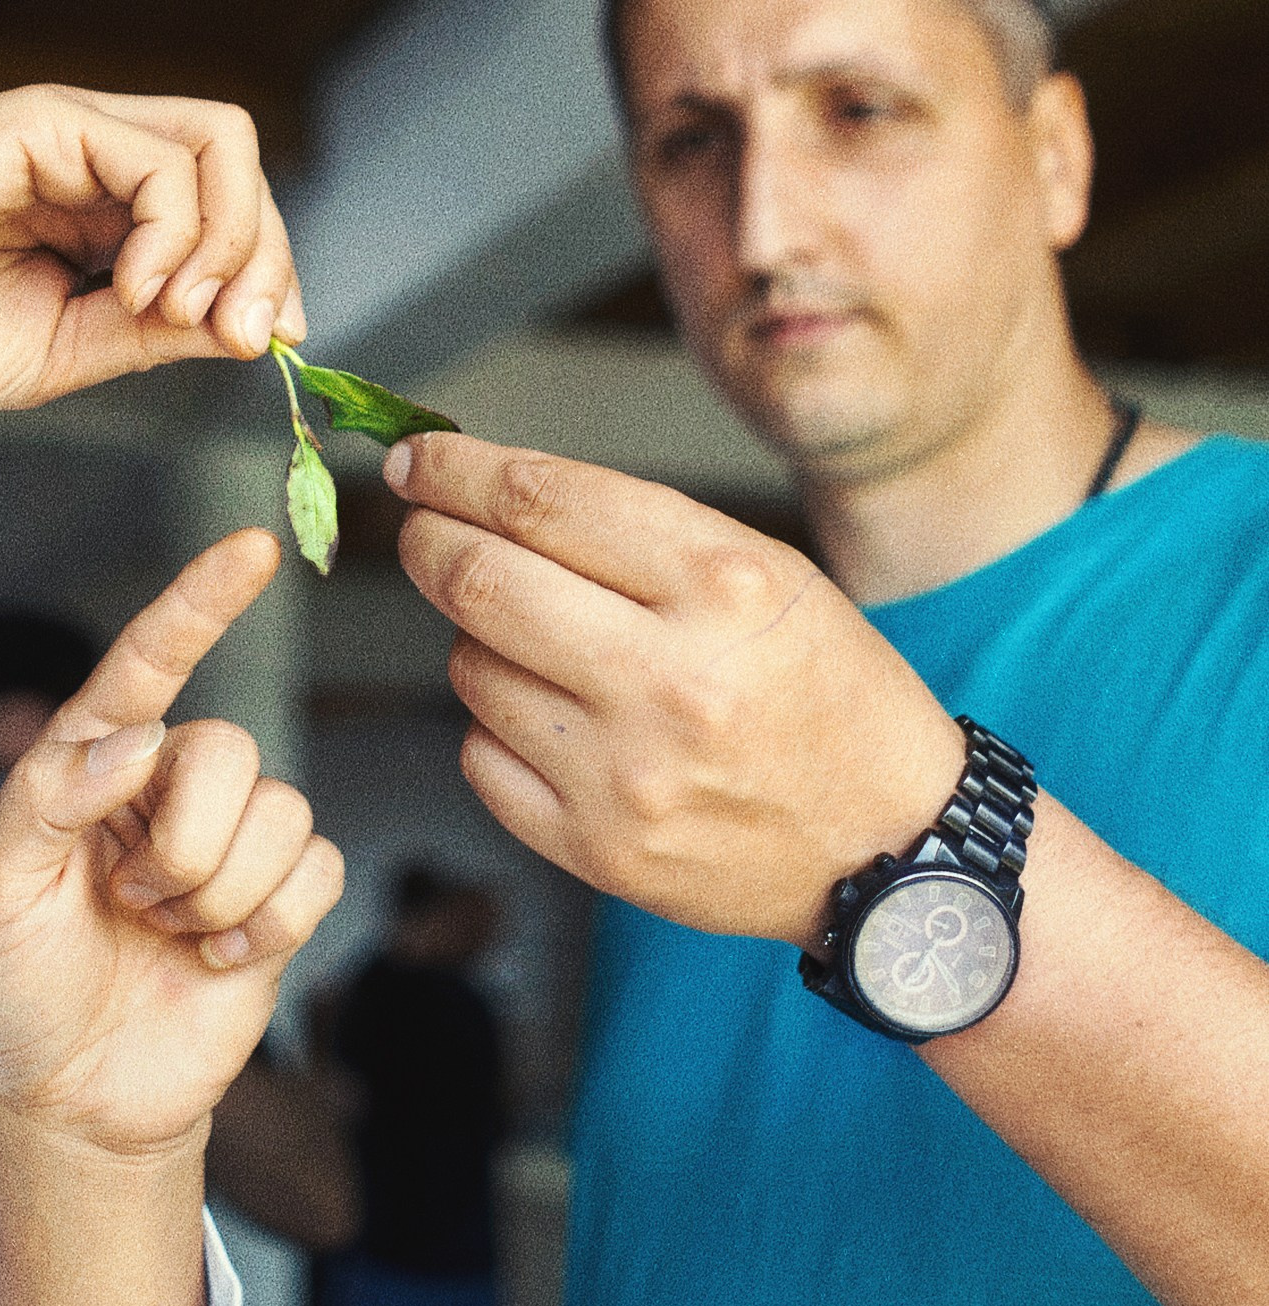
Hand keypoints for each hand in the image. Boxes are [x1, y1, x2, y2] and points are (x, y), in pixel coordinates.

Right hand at [0, 86, 305, 417]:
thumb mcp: (64, 354)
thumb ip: (152, 335)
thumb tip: (250, 331)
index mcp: (105, 218)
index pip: (230, 220)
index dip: (268, 278)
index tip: (266, 346)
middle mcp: (100, 163)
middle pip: (243, 176)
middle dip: (268, 263)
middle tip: (241, 337)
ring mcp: (76, 134)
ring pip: (222, 148)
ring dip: (232, 241)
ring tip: (180, 312)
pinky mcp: (45, 120)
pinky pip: (161, 157)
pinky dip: (175, 230)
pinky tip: (134, 288)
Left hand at [0, 529, 344, 1160]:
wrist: (74, 1098)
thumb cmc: (16, 989)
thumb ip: (47, 796)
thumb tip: (140, 743)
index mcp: (89, 767)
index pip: (147, 665)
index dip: (199, 603)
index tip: (252, 548)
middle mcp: (166, 790)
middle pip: (230, 749)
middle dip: (185, 842)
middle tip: (133, 900)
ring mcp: (229, 845)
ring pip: (282, 811)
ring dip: (219, 892)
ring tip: (167, 932)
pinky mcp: (280, 902)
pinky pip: (319, 870)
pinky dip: (269, 923)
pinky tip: (217, 957)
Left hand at [387, 433, 965, 948]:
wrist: (887, 843)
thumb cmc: (825, 693)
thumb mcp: (769, 573)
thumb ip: (634, 533)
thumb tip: (491, 494)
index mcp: (722, 586)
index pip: (540, 501)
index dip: (454, 470)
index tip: (419, 459)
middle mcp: (668, 678)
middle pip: (477, 581)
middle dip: (427, 541)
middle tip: (420, 530)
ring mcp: (624, 773)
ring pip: (470, 669)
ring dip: (477, 642)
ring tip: (540, 648)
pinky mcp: (594, 846)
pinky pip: (481, 757)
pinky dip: (495, 726)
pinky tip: (554, 724)